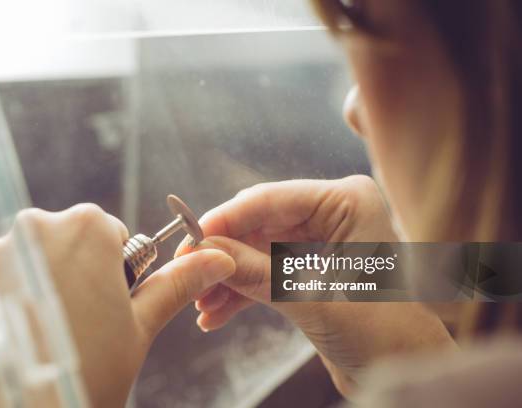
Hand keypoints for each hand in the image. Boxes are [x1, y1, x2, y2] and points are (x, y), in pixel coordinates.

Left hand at [0, 204, 234, 407]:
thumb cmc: (86, 378)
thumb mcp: (137, 329)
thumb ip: (176, 284)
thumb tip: (220, 258)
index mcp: (86, 231)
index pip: (103, 230)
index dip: (108, 267)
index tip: (102, 298)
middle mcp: (30, 229)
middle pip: (57, 239)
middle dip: (67, 271)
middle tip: (71, 322)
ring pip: (15, 260)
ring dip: (26, 287)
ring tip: (36, 335)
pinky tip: (2, 337)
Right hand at [175, 176, 453, 396]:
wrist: (405, 368)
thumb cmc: (381, 331)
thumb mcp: (311, 298)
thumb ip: (256, 272)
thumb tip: (205, 251)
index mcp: (347, 201)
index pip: (272, 199)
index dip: (227, 218)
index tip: (191, 235)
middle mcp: (334, 213)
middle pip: (260, 224)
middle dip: (224, 252)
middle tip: (188, 271)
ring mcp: (322, 240)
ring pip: (259, 250)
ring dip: (230, 276)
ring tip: (201, 303)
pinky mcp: (311, 268)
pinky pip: (268, 271)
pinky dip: (243, 292)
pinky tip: (216, 314)